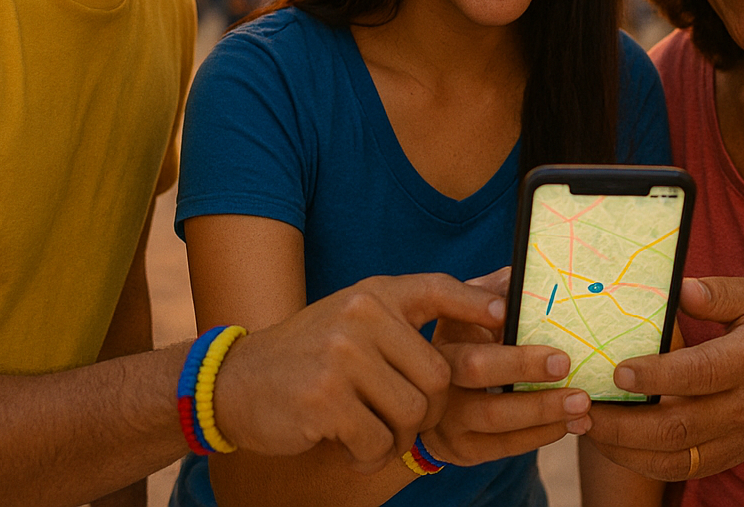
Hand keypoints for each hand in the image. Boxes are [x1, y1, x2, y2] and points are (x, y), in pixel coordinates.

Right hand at [210, 273, 502, 473]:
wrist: (236, 382)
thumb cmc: (313, 352)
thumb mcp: (359, 315)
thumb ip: (418, 310)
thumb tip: (501, 299)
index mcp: (373, 295)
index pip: (436, 289)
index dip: (476, 304)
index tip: (507, 319)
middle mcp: (360, 317)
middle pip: (436, 376)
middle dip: (429, 411)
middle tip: (404, 419)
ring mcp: (341, 357)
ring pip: (411, 413)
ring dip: (397, 436)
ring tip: (371, 431)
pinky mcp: (324, 399)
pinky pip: (377, 440)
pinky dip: (370, 454)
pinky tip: (348, 444)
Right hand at [424, 267, 592, 466]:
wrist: (437, 402)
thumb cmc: (472, 341)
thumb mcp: (476, 311)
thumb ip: (498, 290)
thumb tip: (530, 268)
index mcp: (445, 332)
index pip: (458, 317)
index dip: (482, 308)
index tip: (518, 317)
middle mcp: (438, 374)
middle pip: (474, 369)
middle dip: (522, 365)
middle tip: (565, 362)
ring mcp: (446, 416)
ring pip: (494, 416)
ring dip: (542, 410)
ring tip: (582, 402)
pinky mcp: (461, 449)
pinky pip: (503, 447)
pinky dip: (540, 436)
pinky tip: (570, 425)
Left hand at [585, 277, 743, 480]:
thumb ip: (719, 292)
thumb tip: (677, 288)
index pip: (698, 374)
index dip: (654, 376)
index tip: (615, 369)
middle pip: (678, 428)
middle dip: (622, 424)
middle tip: (582, 408)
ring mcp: (740, 435)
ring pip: (675, 457)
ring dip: (625, 449)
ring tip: (587, 427)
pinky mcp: (733, 453)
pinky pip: (684, 469)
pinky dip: (644, 463)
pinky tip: (616, 445)